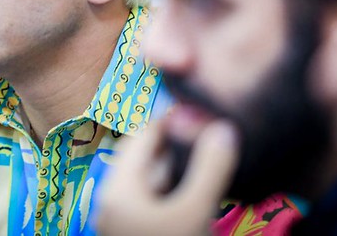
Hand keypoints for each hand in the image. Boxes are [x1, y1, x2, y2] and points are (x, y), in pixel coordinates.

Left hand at [96, 118, 238, 235]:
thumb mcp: (195, 210)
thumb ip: (209, 168)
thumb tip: (223, 128)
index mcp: (118, 188)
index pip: (143, 136)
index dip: (173, 120)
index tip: (202, 112)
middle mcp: (113, 198)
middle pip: (146, 157)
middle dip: (177, 144)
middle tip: (210, 133)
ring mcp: (122, 216)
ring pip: (151, 180)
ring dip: (177, 167)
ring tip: (209, 155)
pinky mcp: (134, 228)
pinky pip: (153, 199)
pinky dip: (174, 188)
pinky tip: (197, 188)